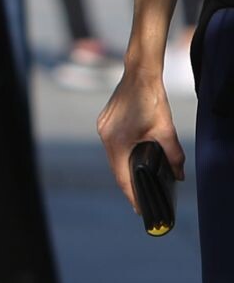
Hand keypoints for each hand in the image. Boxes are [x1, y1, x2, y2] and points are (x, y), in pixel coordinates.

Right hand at [97, 67, 183, 211]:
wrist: (140, 73)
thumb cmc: (152, 99)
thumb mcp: (166, 130)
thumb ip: (174, 155)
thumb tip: (179, 176)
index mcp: (116, 142)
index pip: (122, 177)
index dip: (132, 195)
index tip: (139, 209)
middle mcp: (105, 137)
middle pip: (116, 168)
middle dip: (129, 184)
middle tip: (141, 199)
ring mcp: (102, 128)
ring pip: (114, 156)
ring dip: (125, 167)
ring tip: (138, 180)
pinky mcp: (104, 122)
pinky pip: (112, 144)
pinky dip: (122, 154)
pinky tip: (132, 157)